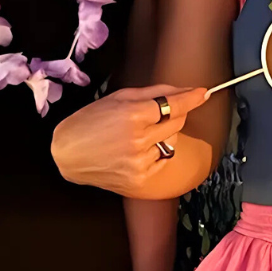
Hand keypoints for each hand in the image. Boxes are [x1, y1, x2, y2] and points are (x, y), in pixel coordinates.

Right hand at [51, 85, 209, 194]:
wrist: (68, 154)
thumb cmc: (90, 122)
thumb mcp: (119, 98)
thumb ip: (154, 93)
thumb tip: (186, 91)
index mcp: (132, 115)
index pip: (173, 105)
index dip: (191, 98)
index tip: (203, 93)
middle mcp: (138, 140)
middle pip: (177, 122)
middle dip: (173, 114)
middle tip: (156, 114)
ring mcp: (140, 162)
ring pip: (172, 142)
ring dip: (162, 135)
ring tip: (138, 135)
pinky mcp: (140, 179)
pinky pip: (164, 160)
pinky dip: (156, 153)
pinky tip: (137, 151)